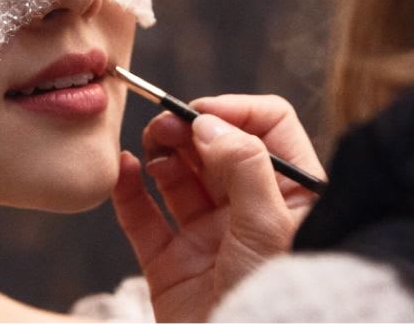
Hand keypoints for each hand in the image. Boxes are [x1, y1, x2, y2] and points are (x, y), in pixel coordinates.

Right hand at [111, 95, 324, 321]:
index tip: (201, 113)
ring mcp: (208, 238)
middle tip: (164, 125)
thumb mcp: (271, 228)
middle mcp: (249, 212)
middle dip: (188, 128)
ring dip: (160, 152)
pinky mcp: (170, 264)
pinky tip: (122, 170)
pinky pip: (142, 217)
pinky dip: (128, 189)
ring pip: (177, 176)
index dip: (235, 112)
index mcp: (291, 199)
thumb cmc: (277, 300)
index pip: (269, 129)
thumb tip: (210, 121)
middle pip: (216, 148)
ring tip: (148, 145)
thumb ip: (243, 165)